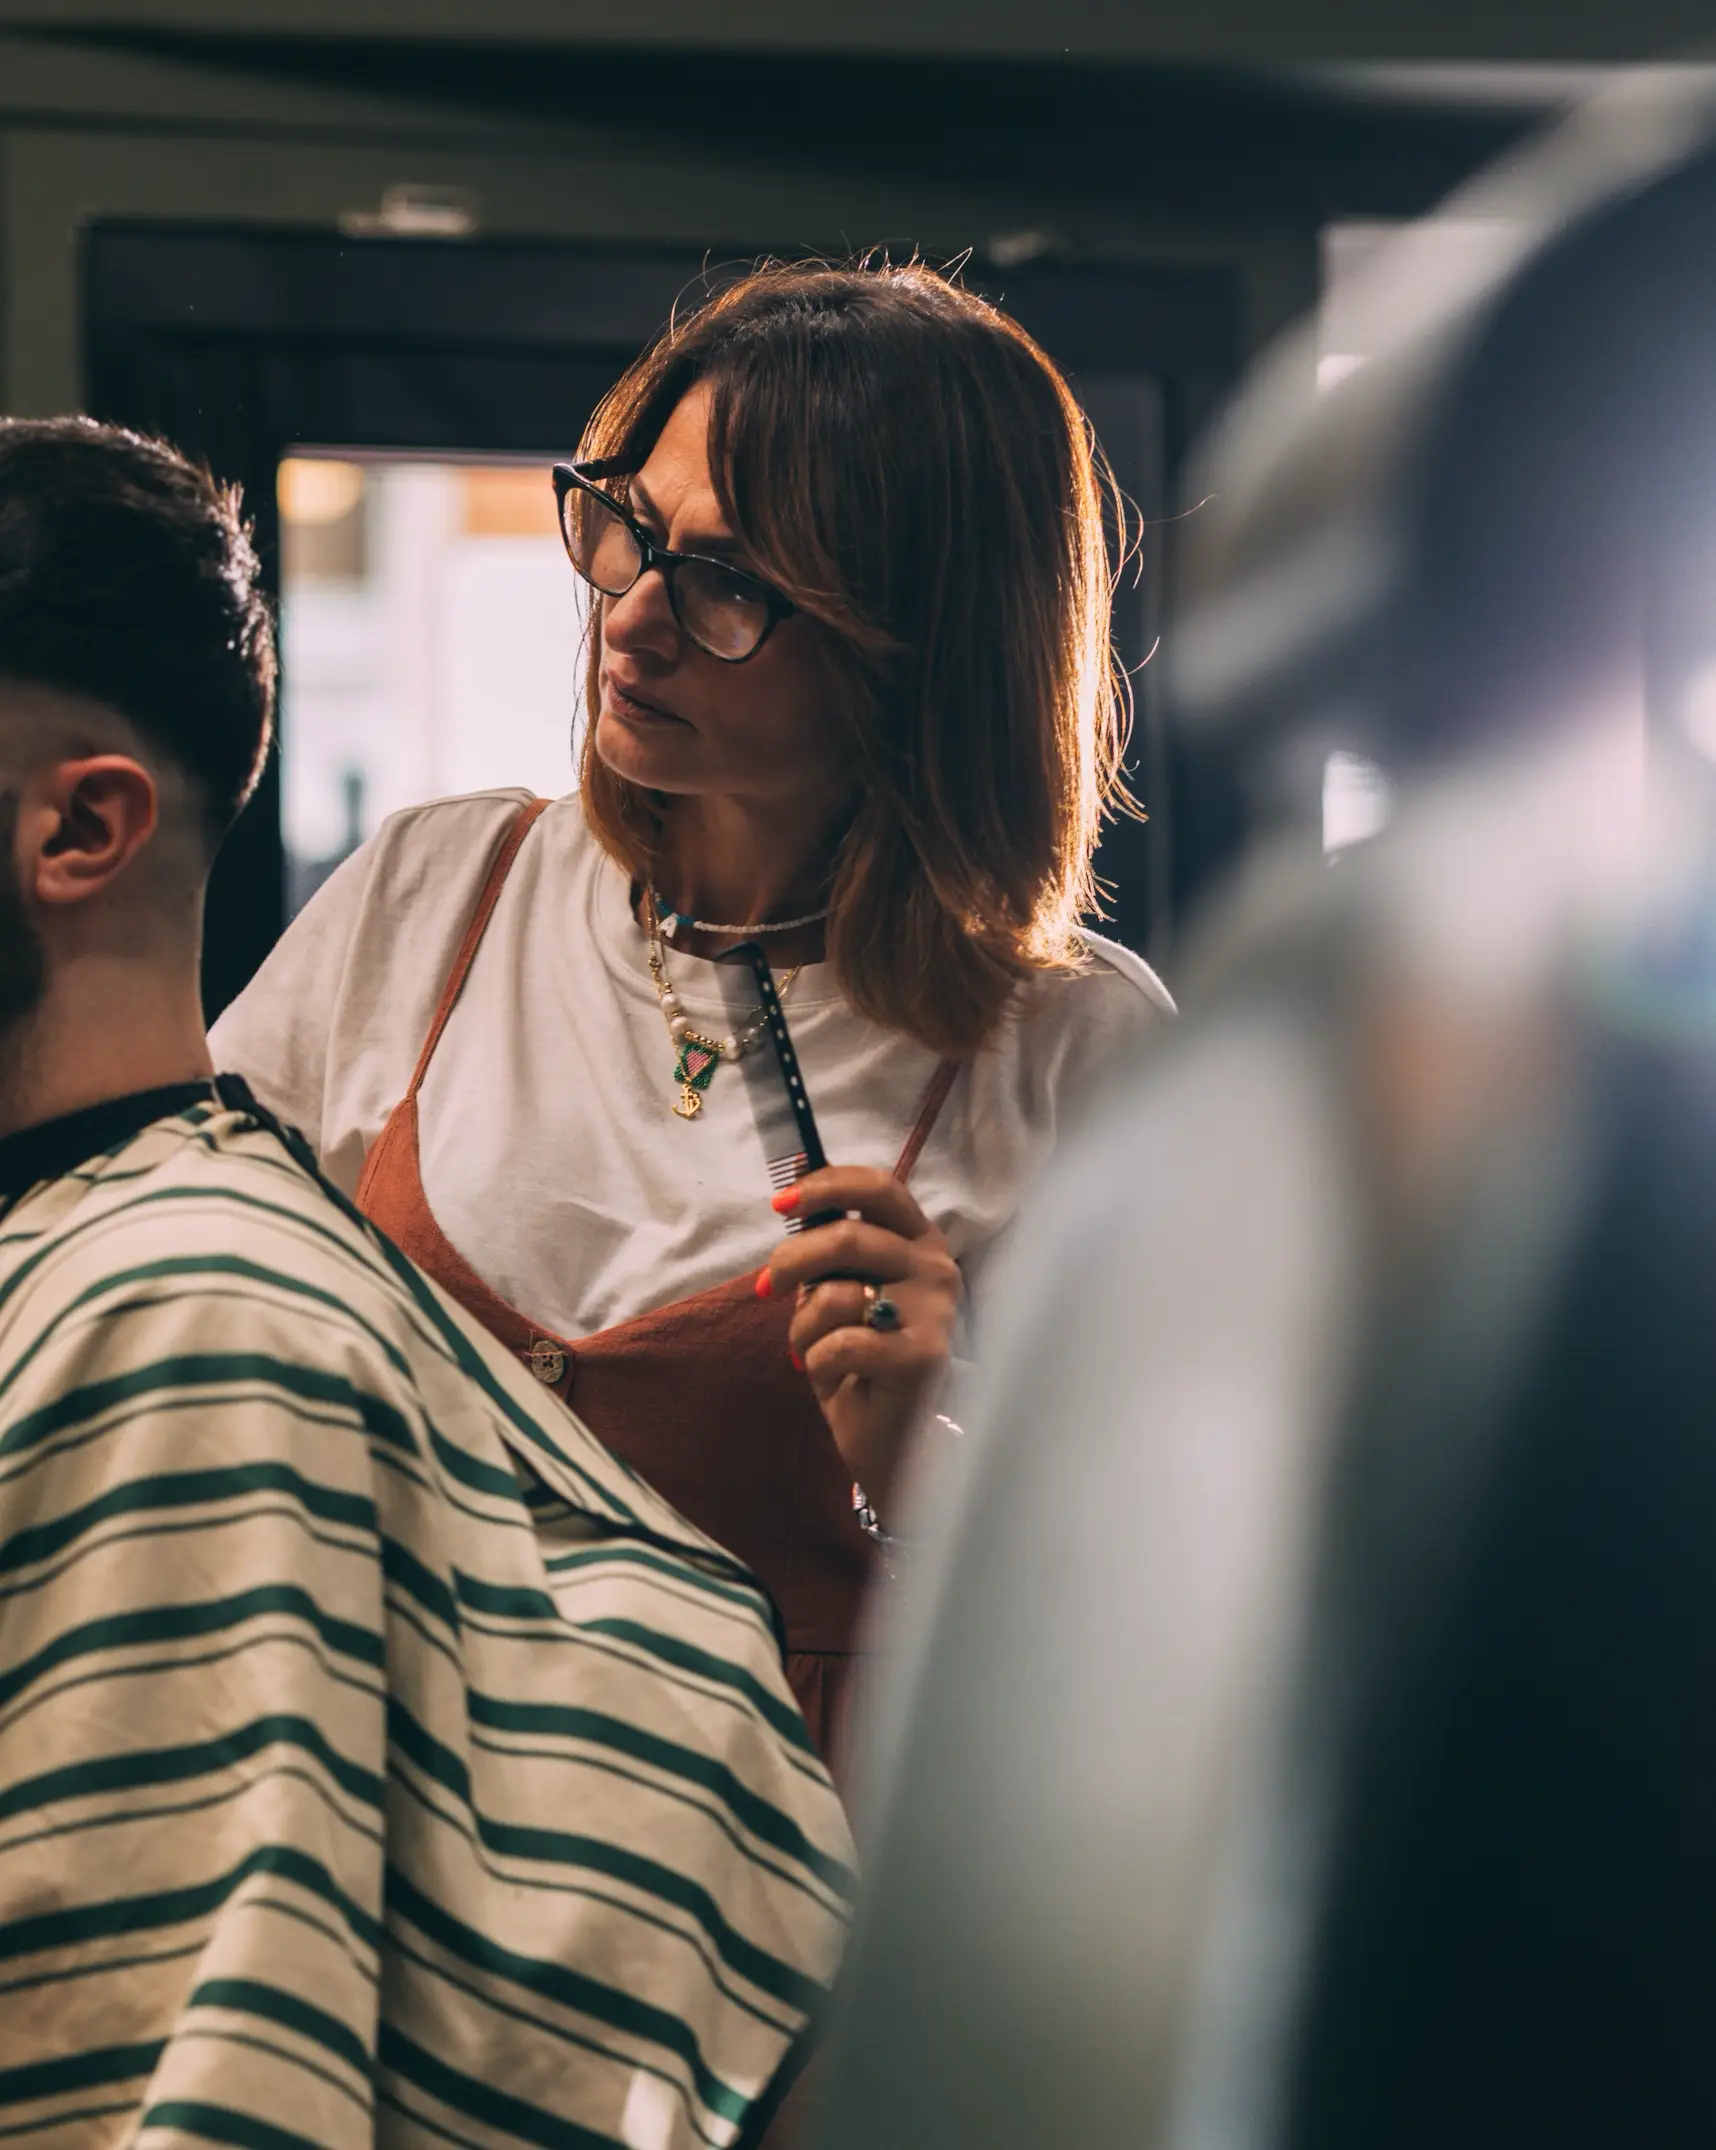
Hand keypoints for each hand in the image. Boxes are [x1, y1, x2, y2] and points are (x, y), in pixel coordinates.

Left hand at [759, 1166, 962, 1523]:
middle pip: (846, 1236)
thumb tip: (791, 1195)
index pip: (880, 1188)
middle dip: (790, 1261)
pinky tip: (835, 1376)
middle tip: (766, 1287)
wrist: (893, 1438)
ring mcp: (935, 1311)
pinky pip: (840, 1343)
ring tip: (813, 1349)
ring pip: (835, 1294)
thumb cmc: (863, 1357)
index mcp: (920, 1241)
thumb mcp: (841, 1290)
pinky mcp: (923, 1356)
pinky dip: (818, 1362)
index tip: (780, 1204)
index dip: (826, 1185)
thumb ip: (827, 1249)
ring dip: (803, 1326)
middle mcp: (936, 1267)